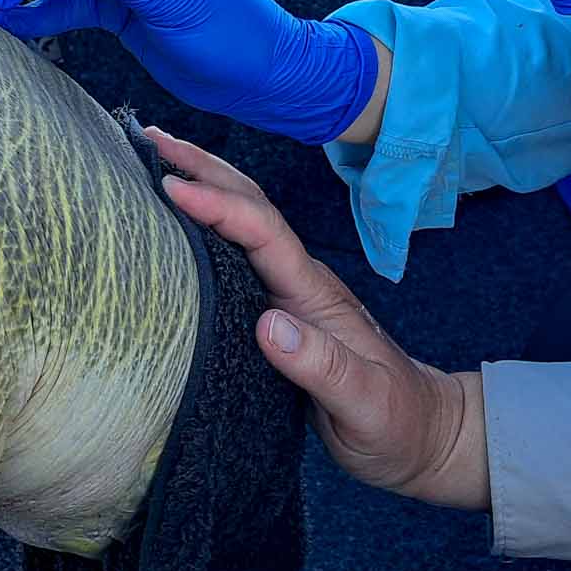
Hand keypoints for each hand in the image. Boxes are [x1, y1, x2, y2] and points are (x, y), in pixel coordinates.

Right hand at [151, 128, 490, 510]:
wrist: (419, 431)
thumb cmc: (395, 419)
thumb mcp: (364, 401)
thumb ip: (321, 365)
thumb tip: (268, 325)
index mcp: (315, 293)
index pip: (263, 232)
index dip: (218, 205)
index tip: (171, 185)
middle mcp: (299, 281)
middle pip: (250, 206)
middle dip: (203, 167)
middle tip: (150, 138)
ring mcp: (288, 293)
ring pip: (242, 223)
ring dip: (204, 185)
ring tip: (155, 160)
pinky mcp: (277, 312)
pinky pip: (234, 256)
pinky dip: (205, 226)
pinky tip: (177, 224)